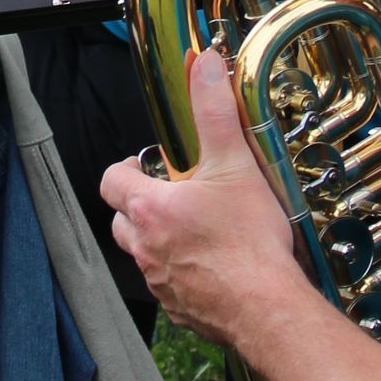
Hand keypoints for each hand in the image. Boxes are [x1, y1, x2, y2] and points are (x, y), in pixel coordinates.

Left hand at [102, 47, 296, 345]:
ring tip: (197, 230)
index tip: (149, 166)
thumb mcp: (234, 164)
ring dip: (160, 241)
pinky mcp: (181, 312)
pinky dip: (183, 275)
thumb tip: (205, 68)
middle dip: (140, 205)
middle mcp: (145, 248)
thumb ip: (214, 112)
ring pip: (144, 255)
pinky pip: (169, 288)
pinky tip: (214, 267)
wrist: (269, 310)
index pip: (111, 180)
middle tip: (175, 196)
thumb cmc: (250, 243)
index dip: (127, 169)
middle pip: (122, 219)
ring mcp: (160, 284)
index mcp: (148, 209)